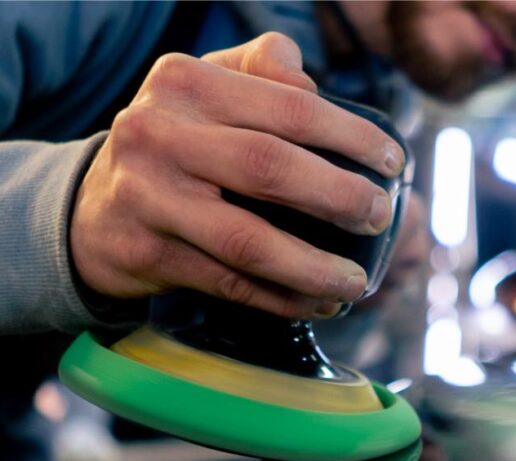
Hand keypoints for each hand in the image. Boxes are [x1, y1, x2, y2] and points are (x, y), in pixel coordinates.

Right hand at [70, 33, 405, 319]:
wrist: (92, 210)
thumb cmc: (174, 147)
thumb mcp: (205, 91)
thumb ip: (262, 72)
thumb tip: (318, 87)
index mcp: (186, 83)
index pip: (289, 106)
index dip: (352, 136)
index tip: (393, 164)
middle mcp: (159, 133)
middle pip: (271, 168)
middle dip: (340, 198)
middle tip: (378, 217)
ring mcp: (149, 198)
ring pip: (250, 241)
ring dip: (314, 268)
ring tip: (355, 282)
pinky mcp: (149, 255)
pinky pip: (231, 284)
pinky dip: (281, 299)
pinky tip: (316, 302)